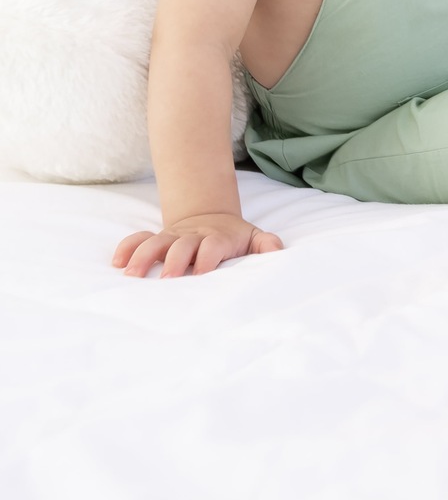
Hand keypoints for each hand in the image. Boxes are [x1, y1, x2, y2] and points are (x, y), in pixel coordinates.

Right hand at [111, 213, 283, 278]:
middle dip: (175, 260)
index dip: (207, 257)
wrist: (211, 218)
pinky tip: (117, 263)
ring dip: (143, 256)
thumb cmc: (233, 238)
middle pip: (182, 245)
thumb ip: (265, 245)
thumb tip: (277, 251)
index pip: (212, 246)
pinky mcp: (157, 240)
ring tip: (131, 275)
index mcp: (217, 239)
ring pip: (155, 241)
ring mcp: (172, 238)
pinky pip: (138, 239)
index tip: (202, 273)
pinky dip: (127, 248)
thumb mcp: (253, 238)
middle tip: (167, 280)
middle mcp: (192, 237)